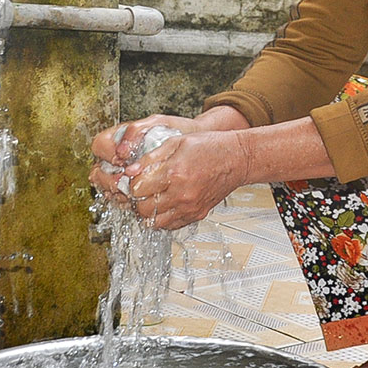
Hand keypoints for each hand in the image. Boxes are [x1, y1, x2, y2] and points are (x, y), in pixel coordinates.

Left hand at [125, 130, 248, 229]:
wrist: (237, 159)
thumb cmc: (211, 147)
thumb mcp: (176, 142)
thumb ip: (151, 157)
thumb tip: (131, 170)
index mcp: (175, 172)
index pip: (138, 188)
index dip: (130, 183)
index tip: (130, 179)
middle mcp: (182, 193)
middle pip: (143, 209)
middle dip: (135, 200)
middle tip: (136, 190)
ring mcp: (190, 207)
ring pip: (155, 222)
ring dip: (146, 212)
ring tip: (148, 198)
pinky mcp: (196, 214)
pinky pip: (171, 225)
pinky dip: (162, 218)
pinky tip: (162, 205)